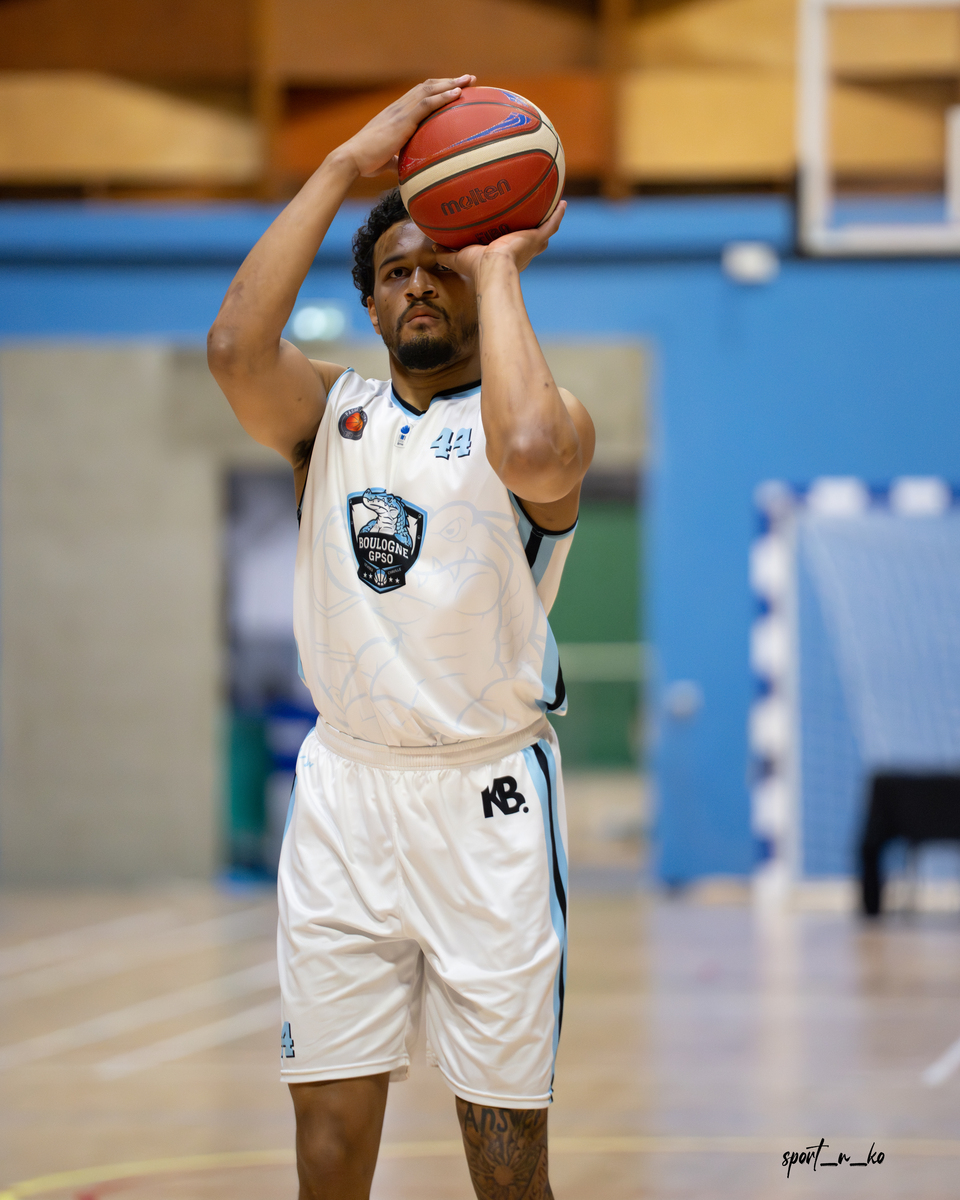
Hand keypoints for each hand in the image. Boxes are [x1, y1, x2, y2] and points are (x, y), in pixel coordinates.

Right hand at [336, 76, 476, 177]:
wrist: (352, 158)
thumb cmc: (365, 161)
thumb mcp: (385, 158)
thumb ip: (396, 159)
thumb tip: (403, 168)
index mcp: (395, 114)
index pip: (419, 95)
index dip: (436, 89)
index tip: (452, 88)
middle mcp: (399, 107)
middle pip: (427, 87)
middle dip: (448, 81)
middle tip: (467, 79)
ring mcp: (401, 111)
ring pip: (429, 90)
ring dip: (451, 84)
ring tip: (468, 80)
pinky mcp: (402, 120)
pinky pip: (426, 104)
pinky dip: (443, 97)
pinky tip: (457, 94)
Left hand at [433, 201, 566, 277]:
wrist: (492, 270)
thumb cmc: (477, 268)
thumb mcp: (458, 258)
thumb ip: (446, 253)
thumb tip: (432, 246)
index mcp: (506, 258)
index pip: (511, 250)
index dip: (512, 243)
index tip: (511, 237)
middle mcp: (521, 252)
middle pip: (531, 242)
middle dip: (533, 234)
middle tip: (535, 222)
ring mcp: (531, 245)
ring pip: (544, 232)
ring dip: (549, 221)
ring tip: (554, 208)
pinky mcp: (536, 239)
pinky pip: (551, 224)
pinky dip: (558, 215)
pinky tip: (562, 203)